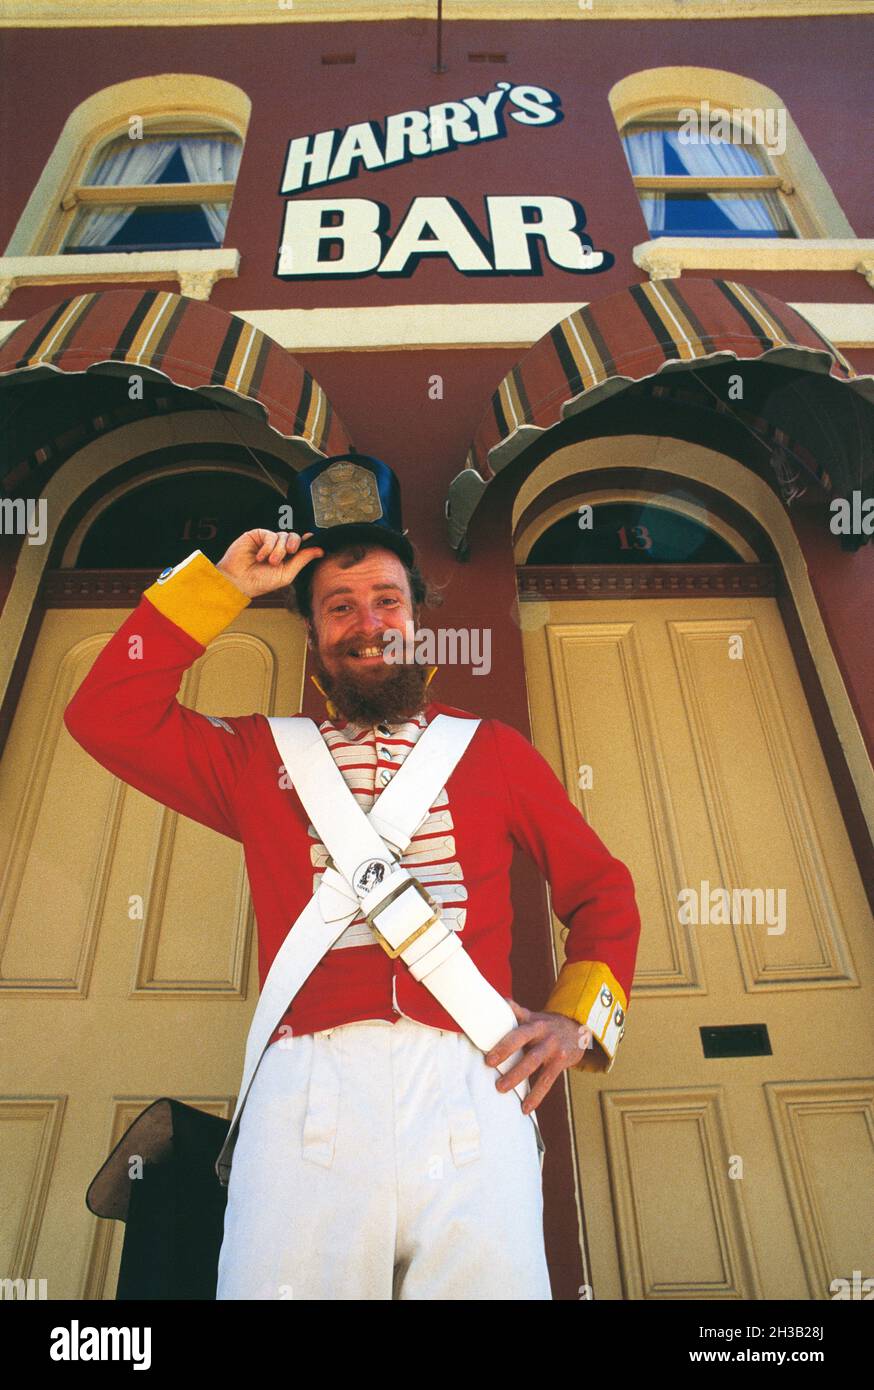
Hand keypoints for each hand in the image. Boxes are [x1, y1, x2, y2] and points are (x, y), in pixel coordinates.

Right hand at [216, 529, 323, 597]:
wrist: (238, 581)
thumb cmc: (260, 581)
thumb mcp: (286, 574)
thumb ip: (302, 560)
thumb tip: (320, 550)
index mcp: (287, 558)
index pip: (301, 545)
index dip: (308, 542)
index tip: (313, 541)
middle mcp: (278, 548)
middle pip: (294, 537)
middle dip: (294, 544)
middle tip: (289, 553)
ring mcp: (267, 541)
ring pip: (283, 536)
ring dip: (279, 549)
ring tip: (270, 561)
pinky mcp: (257, 535)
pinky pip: (270, 535)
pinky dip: (268, 546)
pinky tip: (260, 556)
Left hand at [484, 998, 592, 1113]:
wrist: (580, 1029)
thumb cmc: (548, 1025)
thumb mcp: (534, 1016)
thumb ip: (516, 1013)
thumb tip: (497, 1003)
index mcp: (532, 1020)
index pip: (514, 1020)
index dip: (501, 1025)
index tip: (486, 1035)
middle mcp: (543, 1031)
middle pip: (522, 1038)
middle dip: (505, 1050)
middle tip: (489, 1062)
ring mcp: (553, 1047)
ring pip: (533, 1062)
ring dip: (517, 1076)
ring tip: (501, 1088)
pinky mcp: (561, 1062)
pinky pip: (547, 1081)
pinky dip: (536, 1096)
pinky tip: (526, 1108)